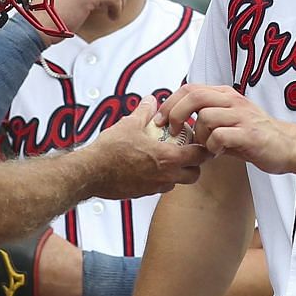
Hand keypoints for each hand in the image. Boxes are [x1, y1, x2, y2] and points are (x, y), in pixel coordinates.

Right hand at [83, 97, 207, 197]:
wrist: (91, 172)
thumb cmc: (110, 152)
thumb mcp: (130, 124)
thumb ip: (144, 111)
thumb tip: (150, 101)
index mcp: (167, 158)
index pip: (199, 156)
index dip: (204, 149)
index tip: (202, 143)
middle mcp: (165, 176)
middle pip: (194, 175)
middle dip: (194, 165)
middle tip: (188, 153)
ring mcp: (154, 187)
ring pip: (177, 183)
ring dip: (177, 173)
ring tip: (167, 160)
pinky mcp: (142, 194)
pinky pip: (159, 188)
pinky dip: (160, 179)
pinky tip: (149, 168)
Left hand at [159, 83, 295, 174]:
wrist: (287, 146)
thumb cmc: (254, 136)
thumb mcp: (229, 120)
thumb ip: (206, 118)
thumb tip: (178, 122)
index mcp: (225, 95)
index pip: (190, 88)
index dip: (170, 102)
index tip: (160, 120)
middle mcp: (233, 101)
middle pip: (194, 96)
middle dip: (175, 114)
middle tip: (172, 131)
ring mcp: (242, 116)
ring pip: (205, 117)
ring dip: (198, 136)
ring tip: (205, 147)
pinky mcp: (249, 134)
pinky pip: (220, 136)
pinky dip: (212, 146)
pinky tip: (217, 153)